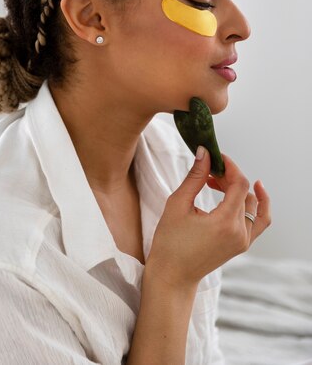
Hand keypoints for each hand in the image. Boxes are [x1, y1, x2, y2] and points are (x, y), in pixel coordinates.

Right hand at [145, 148, 270, 288]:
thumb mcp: (178, 204)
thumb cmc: (170, 242)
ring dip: (239, 190)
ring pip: (254, 206)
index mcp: (226, 223)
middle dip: (229, 176)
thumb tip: (205, 153)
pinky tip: (240, 195)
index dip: (230, 166)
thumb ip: (195, 177)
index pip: (240, 184)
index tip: (216, 157)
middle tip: (207, 171)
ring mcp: (243, 241)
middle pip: (246, 193)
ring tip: (217, 182)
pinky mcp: (241, 245)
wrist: (172, 275)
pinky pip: (257, 221)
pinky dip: (252, 205)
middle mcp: (240, 233)